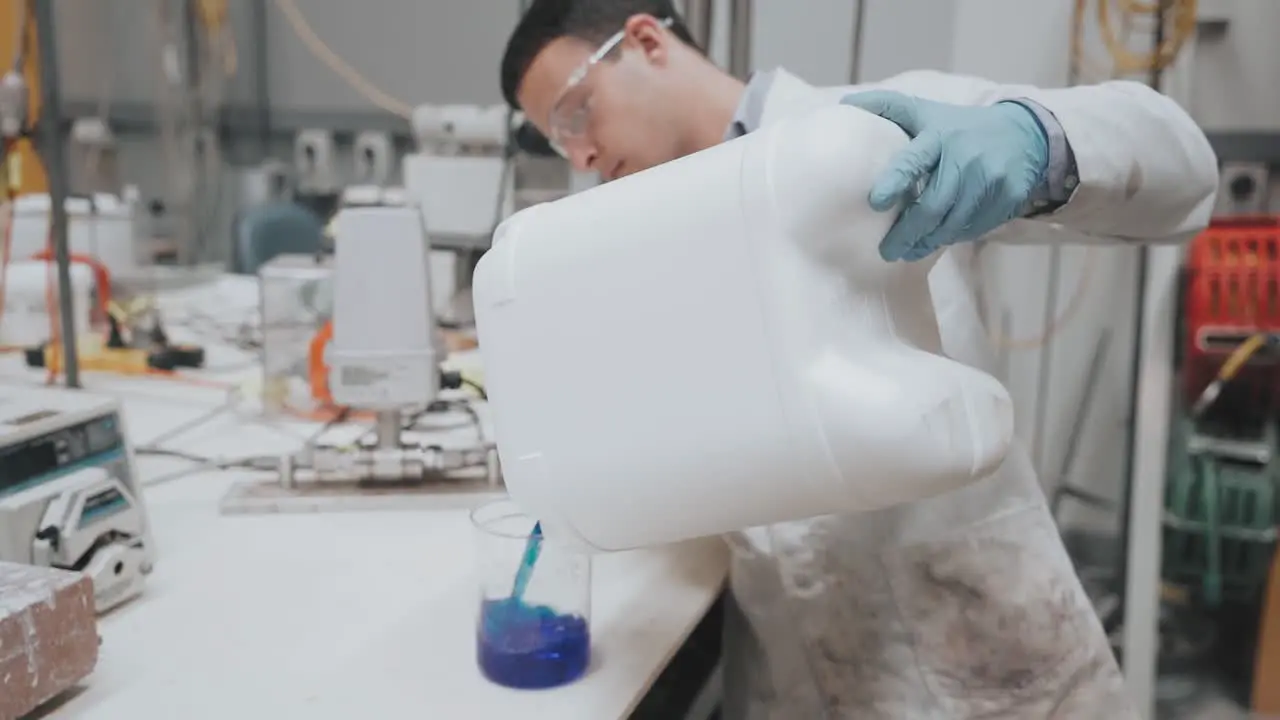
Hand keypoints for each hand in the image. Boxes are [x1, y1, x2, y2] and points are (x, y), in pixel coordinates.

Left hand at [840, 91, 1049, 261]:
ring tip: (907, 252)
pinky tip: (936, 241)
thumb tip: (845, 102)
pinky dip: (952, 237)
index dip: (896, 180)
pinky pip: (974, 227)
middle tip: (886, 250)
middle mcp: (966, 158)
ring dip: (927, 241)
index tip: (876, 202)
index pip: (915, 160)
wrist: (1023, 135)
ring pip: (953, 222)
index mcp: (940, 136)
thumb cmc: (959, 127)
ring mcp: (989, 179)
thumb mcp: (926, 112)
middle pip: (934, 204)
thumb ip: (887, 108)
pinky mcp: (1007, 197)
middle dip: (908, 231)